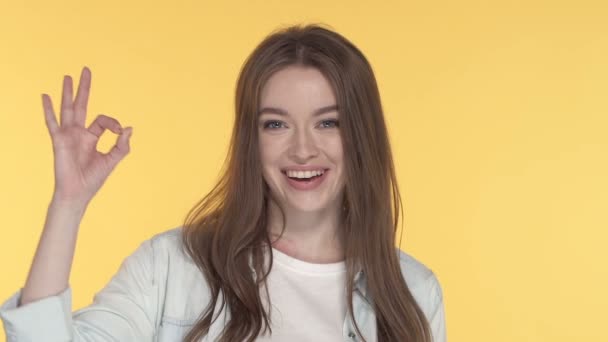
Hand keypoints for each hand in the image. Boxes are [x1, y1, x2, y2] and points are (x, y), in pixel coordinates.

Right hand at [43, 66, 132, 205]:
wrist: (78, 192)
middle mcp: (78, 133)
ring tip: (67, 76)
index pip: (103, 120)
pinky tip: (45, 96)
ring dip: (67, 93)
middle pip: (82, 105)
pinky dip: (49, 110)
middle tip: (86, 70)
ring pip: (68, 109)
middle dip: (84, 88)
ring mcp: (67, 135)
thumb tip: (130, 128)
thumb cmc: (93, 179)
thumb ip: (122, 145)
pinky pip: (52, 122)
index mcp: (91, 137)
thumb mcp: (113, 160)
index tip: (121, 131)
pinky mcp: (59, 141)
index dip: (114, 123)